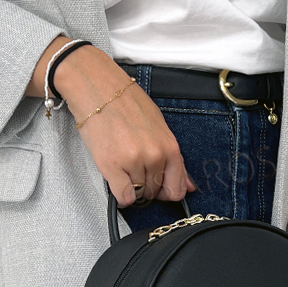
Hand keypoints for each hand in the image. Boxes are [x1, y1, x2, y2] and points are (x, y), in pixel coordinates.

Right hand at [29, 37, 194, 205]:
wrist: (99, 90)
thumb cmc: (127, 104)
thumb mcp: (159, 127)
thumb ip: (174, 159)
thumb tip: (189, 187)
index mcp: (169, 146)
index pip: (177, 188)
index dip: (167, 193)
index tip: (159, 189)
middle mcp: (154, 156)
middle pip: (155, 192)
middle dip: (146, 186)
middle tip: (134, 168)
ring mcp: (133, 162)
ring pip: (138, 194)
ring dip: (131, 186)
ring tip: (122, 164)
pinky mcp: (112, 167)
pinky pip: (123, 197)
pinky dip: (120, 194)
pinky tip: (116, 179)